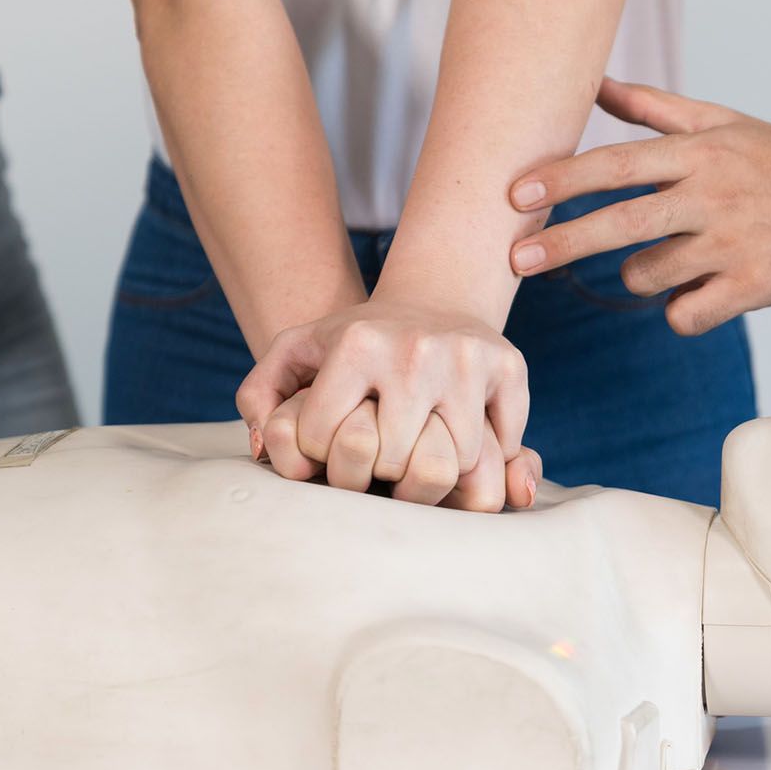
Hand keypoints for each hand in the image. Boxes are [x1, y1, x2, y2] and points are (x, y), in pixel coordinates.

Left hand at [236, 299, 530, 504]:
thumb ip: (260, 396)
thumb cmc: (357, 341)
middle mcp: (415, 350)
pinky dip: (483, 454)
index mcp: (357, 345)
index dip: (324, 456)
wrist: (433, 298)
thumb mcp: (297, 352)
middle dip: (383, 471)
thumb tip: (267, 450)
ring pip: (453, 463)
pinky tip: (458, 439)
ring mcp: (467, 358)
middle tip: (380, 460)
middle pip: (395, 462)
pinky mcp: (510, 367)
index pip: (329, 445)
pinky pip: (501, 445)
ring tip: (417, 453)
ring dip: (435, 469)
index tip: (331, 444)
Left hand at [507, 79, 770, 335]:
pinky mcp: (752, 288)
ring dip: (642, 276)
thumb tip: (593, 81)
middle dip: (562, 242)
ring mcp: (733, 245)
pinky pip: (684, 313)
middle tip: (514, 260)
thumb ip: (654, 107)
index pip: (619, 163)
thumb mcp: (723, 122)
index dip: (564, 178)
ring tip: (673, 260)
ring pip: (648, 275)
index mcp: (701, 153)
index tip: (516, 192)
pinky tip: (702, 290)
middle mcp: (714, 196)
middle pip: (622, 223)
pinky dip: (681, 309)